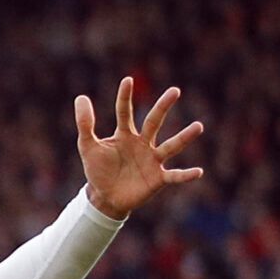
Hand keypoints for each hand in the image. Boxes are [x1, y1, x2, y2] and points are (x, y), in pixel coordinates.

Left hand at [76, 77, 204, 219]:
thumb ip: (85, 124)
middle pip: (153, 122)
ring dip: (184, 137)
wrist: (105, 198)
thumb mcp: (88, 147)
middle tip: (174, 91)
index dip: (124, 97)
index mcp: (125, 134)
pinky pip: (175, 176)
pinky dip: (186, 175)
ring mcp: (152, 160)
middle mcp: (143, 143)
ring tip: (198, 126)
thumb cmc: (99, 170)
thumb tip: (81, 97)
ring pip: (170, 146)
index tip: (127, 80)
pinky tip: (198, 171)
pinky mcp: (158, 178)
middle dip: (162, 107)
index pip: (125, 112)